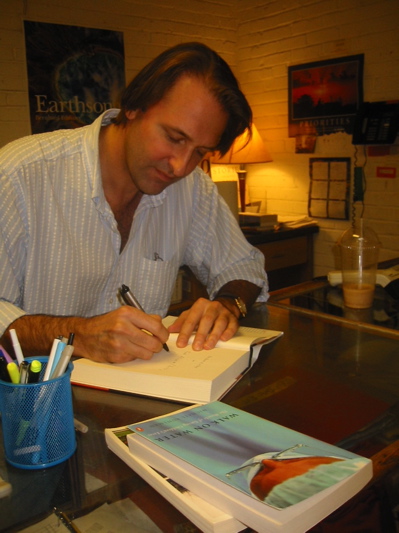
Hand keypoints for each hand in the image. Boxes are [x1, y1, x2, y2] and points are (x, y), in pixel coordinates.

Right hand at [3, 308, 169, 363]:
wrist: (84, 335)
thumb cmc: (107, 323)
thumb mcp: (124, 313)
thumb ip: (144, 318)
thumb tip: (161, 324)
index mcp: (127, 314)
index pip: (156, 326)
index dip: (163, 333)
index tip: (163, 336)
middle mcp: (123, 327)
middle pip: (154, 343)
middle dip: (157, 345)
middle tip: (155, 344)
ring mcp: (119, 343)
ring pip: (147, 354)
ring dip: (147, 352)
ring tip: (141, 347)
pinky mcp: (116, 356)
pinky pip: (135, 359)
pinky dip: (134, 355)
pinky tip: (127, 349)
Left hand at [168, 297, 238, 350]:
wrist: (224, 305)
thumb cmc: (205, 312)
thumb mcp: (191, 314)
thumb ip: (181, 322)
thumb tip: (171, 330)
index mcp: (200, 305)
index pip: (191, 319)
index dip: (185, 332)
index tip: (181, 343)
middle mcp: (212, 307)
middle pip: (206, 321)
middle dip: (200, 335)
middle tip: (196, 347)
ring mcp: (224, 312)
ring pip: (219, 323)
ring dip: (213, 336)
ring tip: (207, 346)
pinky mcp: (233, 319)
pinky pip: (232, 326)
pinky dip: (228, 333)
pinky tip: (223, 339)